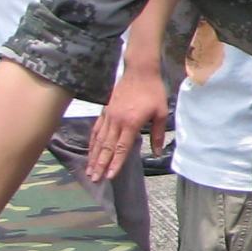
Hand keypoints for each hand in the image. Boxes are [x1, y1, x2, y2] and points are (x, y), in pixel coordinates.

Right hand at [89, 67, 170, 181]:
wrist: (139, 71)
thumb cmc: (153, 91)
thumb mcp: (161, 112)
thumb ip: (158, 134)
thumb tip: (158, 153)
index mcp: (131, 123)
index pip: (121, 148)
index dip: (115, 163)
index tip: (109, 176)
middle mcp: (116, 122)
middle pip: (106, 148)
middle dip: (100, 165)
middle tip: (94, 179)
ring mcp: (109, 116)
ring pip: (99, 140)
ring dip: (93, 156)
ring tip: (89, 170)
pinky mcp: (105, 111)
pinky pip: (96, 129)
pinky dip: (92, 142)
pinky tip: (90, 151)